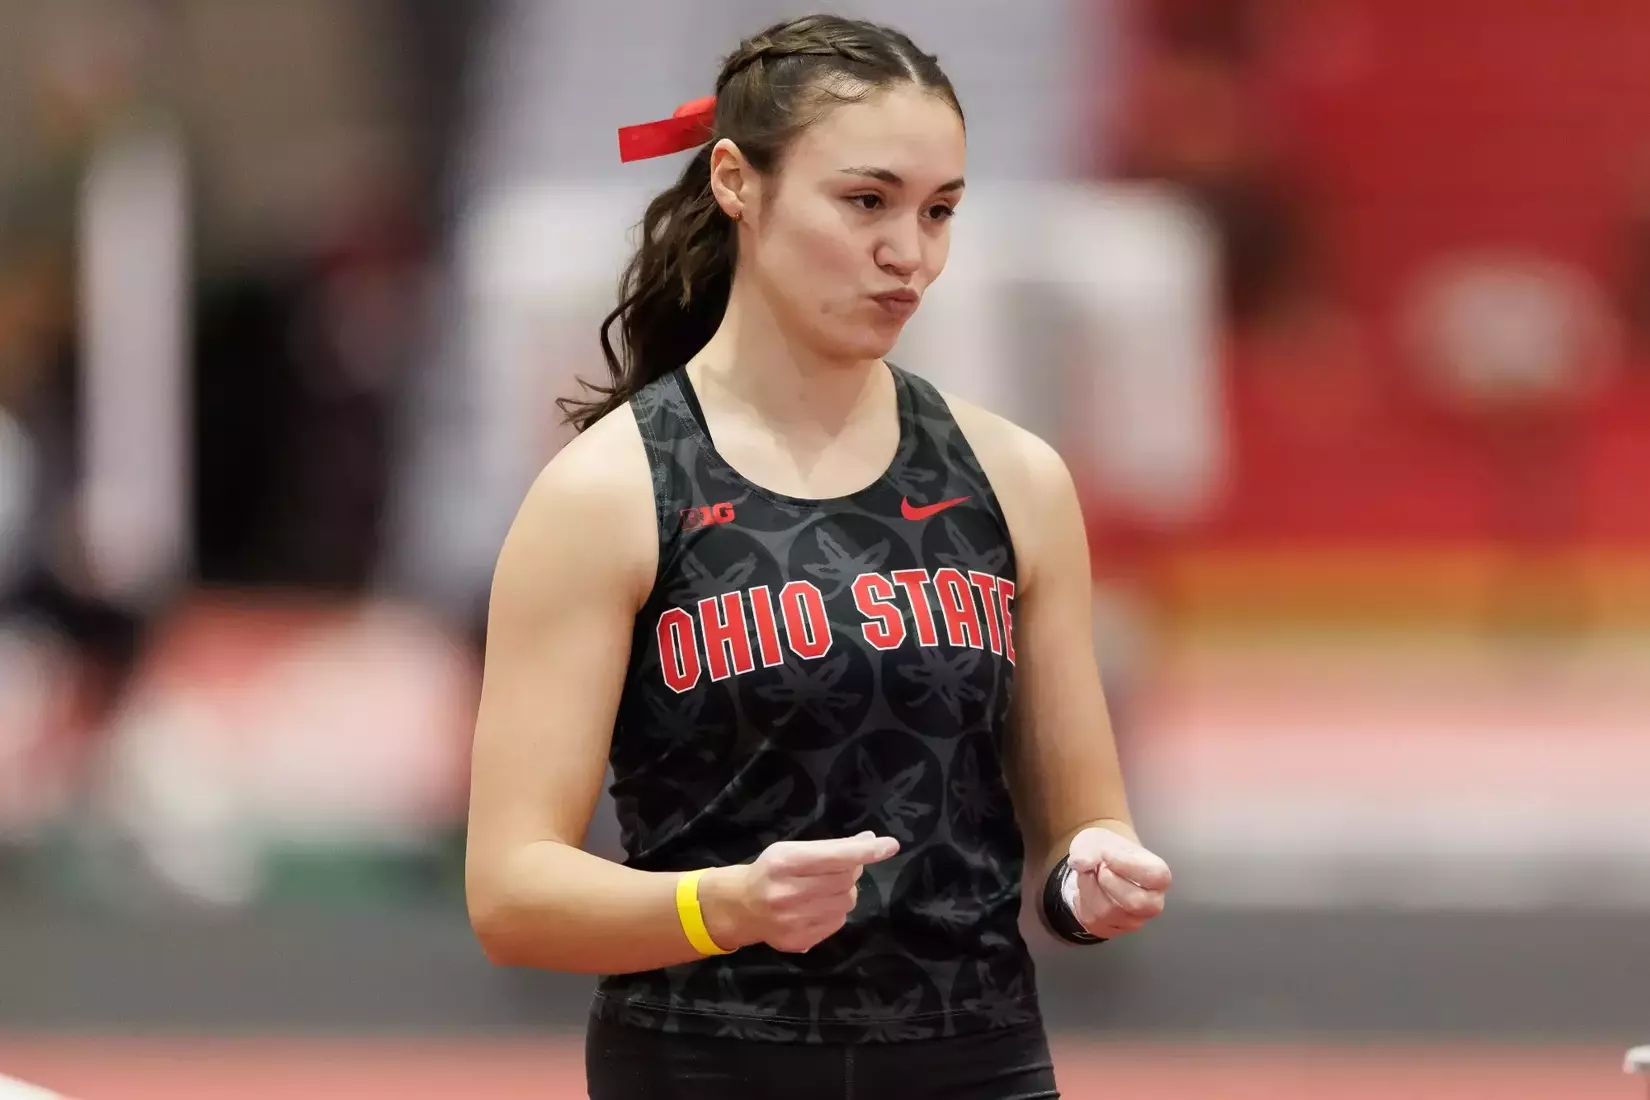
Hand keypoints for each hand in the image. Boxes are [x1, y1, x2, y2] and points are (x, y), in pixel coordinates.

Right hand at [701, 831, 899, 952]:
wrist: (742, 906)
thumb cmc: (771, 871)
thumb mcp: (793, 850)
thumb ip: (831, 847)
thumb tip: (870, 841)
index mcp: (784, 862)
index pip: (834, 856)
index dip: (864, 851)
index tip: (890, 845)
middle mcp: (787, 893)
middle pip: (845, 880)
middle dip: (850, 871)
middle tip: (837, 868)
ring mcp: (793, 920)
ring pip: (846, 902)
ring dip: (844, 892)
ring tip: (824, 888)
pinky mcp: (799, 941)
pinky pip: (838, 922)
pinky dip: (835, 911)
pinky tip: (817, 906)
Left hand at [1066, 827, 1170, 938]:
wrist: (1099, 867)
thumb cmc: (1108, 853)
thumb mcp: (1097, 839)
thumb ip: (1090, 848)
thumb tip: (1080, 863)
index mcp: (1159, 876)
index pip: (1156, 876)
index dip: (1128, 865)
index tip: (1107, 854)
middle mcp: (1152, 903)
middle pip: (1134, 902)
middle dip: (1107, 880)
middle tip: (1099, 867)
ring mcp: (1133, 921)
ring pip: (1108, 911)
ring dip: (1090, 887)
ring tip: (1090, 874)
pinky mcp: (1112, 930)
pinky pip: (1093, 920)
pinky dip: (1083, 900)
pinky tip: (1089, 889)